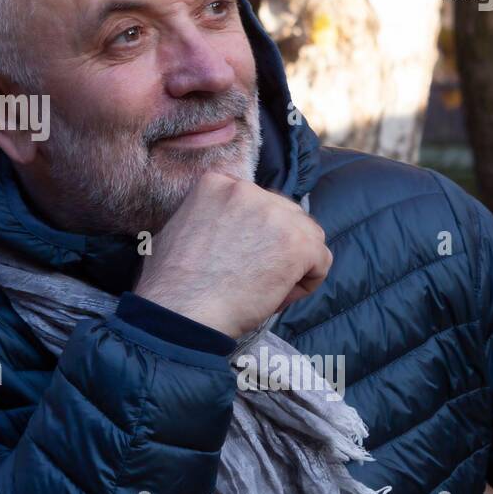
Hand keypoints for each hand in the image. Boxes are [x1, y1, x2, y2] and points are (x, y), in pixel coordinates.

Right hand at [133, 171, 331, 339]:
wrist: (181, 311)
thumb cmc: (171, 282)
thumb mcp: (180, 226)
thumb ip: (209, 215)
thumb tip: (232, 225)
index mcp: (216, 182)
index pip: (255, 200)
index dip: (252, 231)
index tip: (240, 255)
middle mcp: (248, 190)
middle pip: (284, 213)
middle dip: (276, 243)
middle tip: (255, 274)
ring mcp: (275, 214)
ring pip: (307, 234)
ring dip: (294, 260)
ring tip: (266, 287)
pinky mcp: (297, 243)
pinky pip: (321, 260)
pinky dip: (306, 282)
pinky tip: (278, 295)